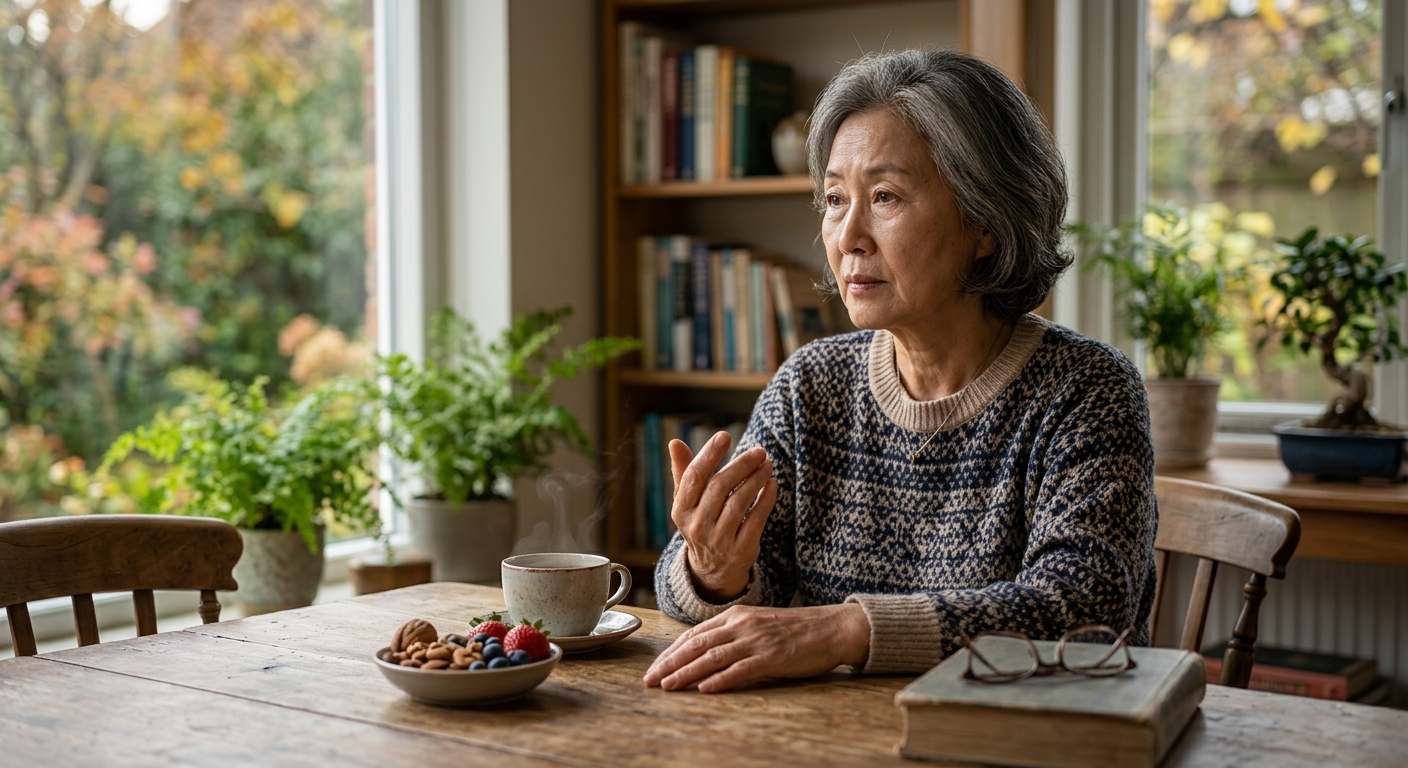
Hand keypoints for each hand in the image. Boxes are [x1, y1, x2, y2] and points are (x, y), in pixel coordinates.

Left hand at [643, 603, 870, 692]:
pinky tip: (705, 689)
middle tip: (650, 680)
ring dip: (686, 673)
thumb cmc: (796, 630)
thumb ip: (733, 636)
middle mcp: (742, 625)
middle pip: (696, 645)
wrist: (832, 628)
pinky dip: (720, 679)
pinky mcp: (773, 657)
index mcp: (736, 616)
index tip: (654, 668)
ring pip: (712, 657)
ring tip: (668, 686)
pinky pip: (741, 669)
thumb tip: (704, 656)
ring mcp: (756, 640)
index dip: (671, 653)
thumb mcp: (758, 625)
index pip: (694, 635)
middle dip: (669, 664)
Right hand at [669, 431, 775, 602]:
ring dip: (756, 479)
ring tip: (768, 464)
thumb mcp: (689, 502)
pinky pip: (756, 519)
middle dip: (741, 465)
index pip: (694, 477)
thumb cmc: (702, 523)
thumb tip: (675, 442)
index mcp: (681, 510)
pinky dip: (766, 499)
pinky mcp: (741, 550)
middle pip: (719, 487)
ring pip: (739, 502)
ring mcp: (719, 541)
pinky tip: (772, 483)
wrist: (713, 568)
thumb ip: (683, 472)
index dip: (709, 454)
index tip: (724, 436)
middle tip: (759, 451)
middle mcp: (697, 527)